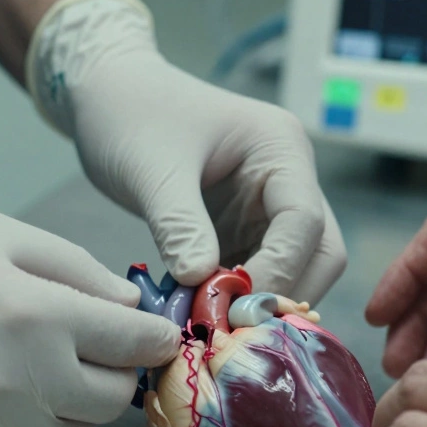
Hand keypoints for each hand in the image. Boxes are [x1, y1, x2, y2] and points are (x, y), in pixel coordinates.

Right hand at [0, 196, 181, 426]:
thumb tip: (128, 306)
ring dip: (69, 405)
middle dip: (113, 374)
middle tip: (91, 349)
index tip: (158, 337)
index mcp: (34, 315)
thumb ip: (74, 268)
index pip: (132, 345)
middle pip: (109, 402)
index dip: (154, 340)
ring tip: (33, 365)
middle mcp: (17, 381)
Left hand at [26, 0, 345, 303]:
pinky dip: (236, 301)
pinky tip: (202, 319)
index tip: (234, 309)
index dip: (277, 271)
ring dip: (260, 304)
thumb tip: (203, 282)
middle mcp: (289, 179)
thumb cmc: (131, 113)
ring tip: (212, 330)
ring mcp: (270, 206)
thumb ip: (179, 225)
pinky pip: (257, 275)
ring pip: (294, 271)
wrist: (108, 96)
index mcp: (281, 149)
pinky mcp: (244, 229)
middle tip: (232, 331)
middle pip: (318, 254)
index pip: (304, 222)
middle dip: (283, 295)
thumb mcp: (152, 169)